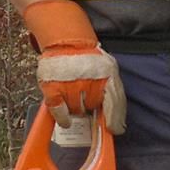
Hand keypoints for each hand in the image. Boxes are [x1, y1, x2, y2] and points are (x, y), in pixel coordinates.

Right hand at [22, 0, 126, 133]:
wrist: (65, 40)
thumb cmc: (88, 58)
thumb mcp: (108, 70)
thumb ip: (113, 93)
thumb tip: (116, 124)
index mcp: (107, 76)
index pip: (114, 104)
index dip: (114, 120)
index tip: (113, 130)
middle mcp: (90, 81)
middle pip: (92, 107)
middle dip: (91, 105)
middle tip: (86, 97)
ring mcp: (70, 86)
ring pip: (77, 110)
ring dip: (76, 108)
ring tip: (74, 96)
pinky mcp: (53, 89)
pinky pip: (59, 111)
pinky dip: (62, 117)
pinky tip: (65, 119)